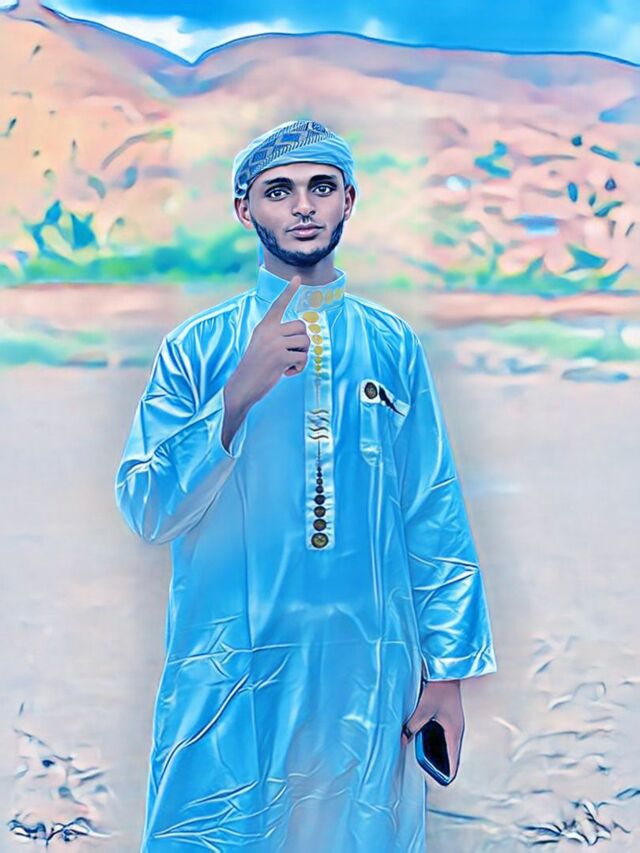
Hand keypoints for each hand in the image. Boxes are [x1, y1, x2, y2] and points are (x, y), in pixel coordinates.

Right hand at [226, 274, 309, 412]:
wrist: (242, 386)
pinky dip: (299, 368)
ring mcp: (275, 343)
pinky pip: (303, 357)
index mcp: (264, 326)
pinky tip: (286, 373)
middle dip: (302, 341)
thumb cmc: (254, 368)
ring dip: (302, 355)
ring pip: (305, 342)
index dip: (289, 291)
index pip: (279, 305)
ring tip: (288, 364)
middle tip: (292, 354)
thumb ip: (278, 336)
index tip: (297, 278)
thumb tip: (303, 336)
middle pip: (302, 326)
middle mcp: (269, 331)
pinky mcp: (281, 357)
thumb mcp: (262, 345)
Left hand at [401, 679, 464, 778]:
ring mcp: (454, 724)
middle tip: (427, 773)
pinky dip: (436, 742)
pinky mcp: (450, 717)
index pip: (454, 762)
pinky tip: (424, 739)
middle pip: (451, 756)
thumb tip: (401, 741)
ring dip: (437, 753)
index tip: (439, 783)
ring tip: (424, 759)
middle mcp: (457, 731)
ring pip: (447, 745)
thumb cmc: (439, 689)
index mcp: (454, 733)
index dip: (447, 774)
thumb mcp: (424, 709)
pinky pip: (444, 736)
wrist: (446, 670)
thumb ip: (412, 726)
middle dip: (440, 765)